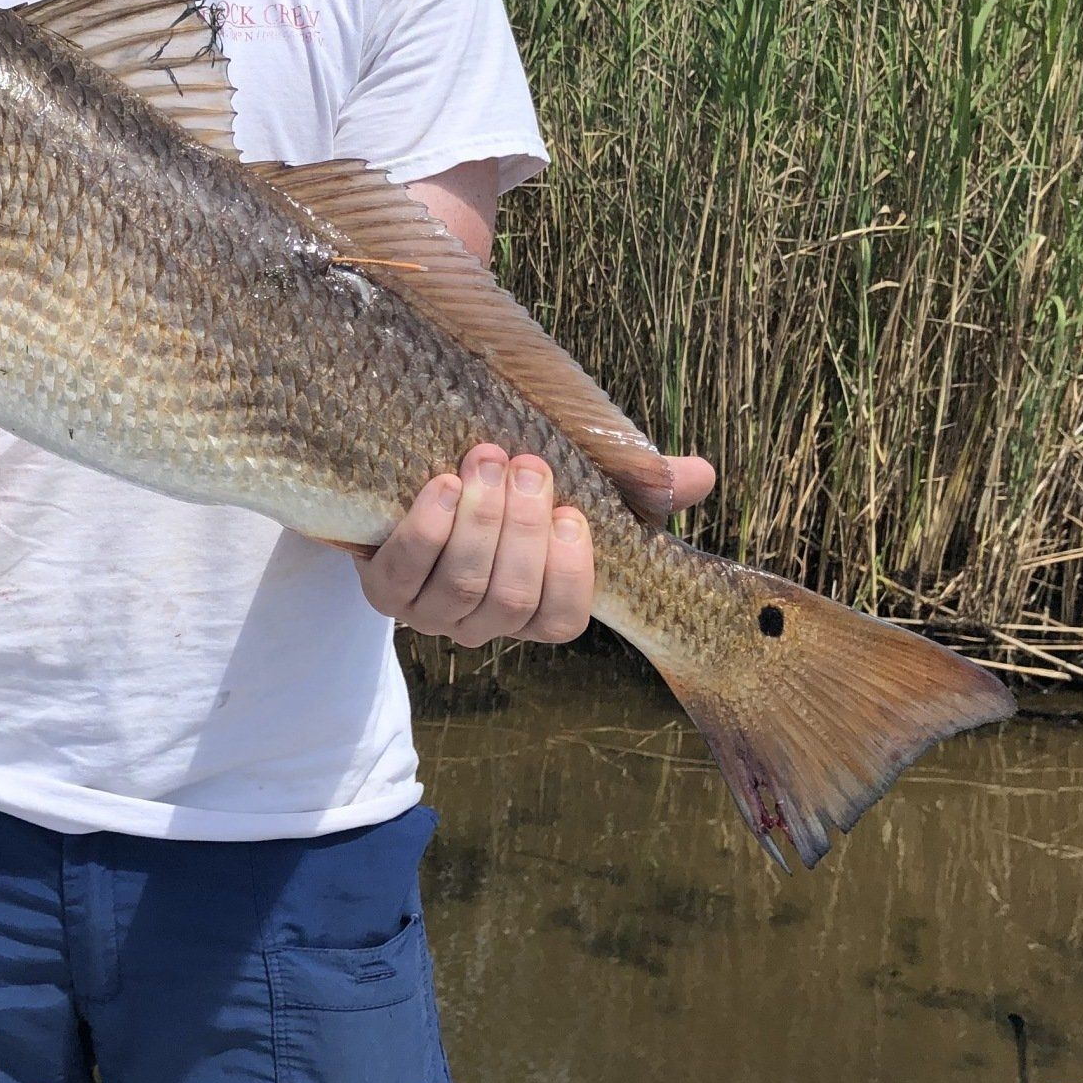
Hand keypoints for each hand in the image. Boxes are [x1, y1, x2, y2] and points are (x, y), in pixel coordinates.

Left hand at [354, 448, 716, 647]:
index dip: (569, 574)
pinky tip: (443, 487)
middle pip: (509, 601)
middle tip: (526, 464)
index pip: (559, 621)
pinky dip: (426, 530)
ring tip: (486, 460)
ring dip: (478, 522)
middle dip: (521, 530)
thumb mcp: (568, 478)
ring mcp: (428, 611)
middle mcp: (480, 622)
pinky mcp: (382, 590)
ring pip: (461, 588)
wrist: (406, 474)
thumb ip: (634, 484)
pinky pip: (403, 576)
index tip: (572, 513)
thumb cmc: (503, 484)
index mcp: (530, 605)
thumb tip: (701, 476)